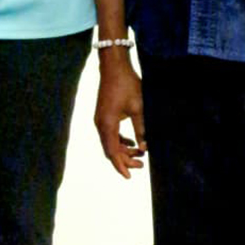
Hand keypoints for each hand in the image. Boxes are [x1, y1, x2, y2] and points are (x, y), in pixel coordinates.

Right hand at [94, 55, 146, 178]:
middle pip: (110, 149)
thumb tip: (144, 148)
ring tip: (139, 153)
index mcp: (107, 124)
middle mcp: (100, 124)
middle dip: (125, 159)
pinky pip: (110, 133)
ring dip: (123, 149)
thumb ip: (141, 130)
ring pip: (110, 142)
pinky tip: (131, 141)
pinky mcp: (103, 114)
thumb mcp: (138, 108)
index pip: (112, 152)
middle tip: (142, 165)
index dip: (120, 166)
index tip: (129, 177)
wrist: (114, 66)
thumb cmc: (126, 84)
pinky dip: (120, 140)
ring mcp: (100, 119)